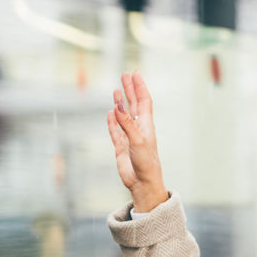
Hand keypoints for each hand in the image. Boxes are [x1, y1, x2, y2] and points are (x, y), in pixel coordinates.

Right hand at [106, 71, 167, 211]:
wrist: (142, 182)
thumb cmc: (145, 162)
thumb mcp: (137, 139)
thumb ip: (127, 122)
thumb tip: (118, 103)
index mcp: (146, 124)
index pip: (143, 100)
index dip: (140, 87)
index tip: (135, 73)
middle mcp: (138, 128)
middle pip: (134, 104)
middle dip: (129, 89)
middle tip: (124, 75)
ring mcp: (129, 137)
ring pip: (124, 115)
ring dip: (121, 102)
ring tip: (116, 90)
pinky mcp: (121, 146)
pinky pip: (115, 130)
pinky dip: (112, 120)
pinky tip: (110, 112)